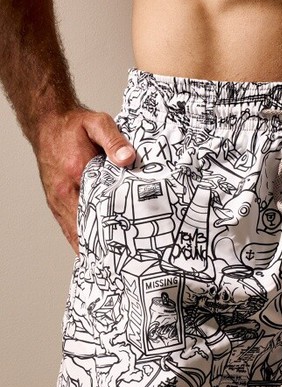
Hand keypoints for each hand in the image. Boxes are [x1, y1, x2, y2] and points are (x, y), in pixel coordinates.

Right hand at [33, 107, 135, 254]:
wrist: (49, 121)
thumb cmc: (74, 125)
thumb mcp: (97, 124)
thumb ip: (114, 141)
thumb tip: (128, 158)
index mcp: (73, 177)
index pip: (92, 212)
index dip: (107, 232)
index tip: (120, 250)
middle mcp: (62, 193)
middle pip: (83, 228)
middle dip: (101, 246)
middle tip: (118, 265)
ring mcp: (58, 199)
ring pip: (74, 230)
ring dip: (89, 246)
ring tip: (106, 265)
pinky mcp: (58, 200)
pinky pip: (68, 225)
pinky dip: (79, 239)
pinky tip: (90, 252)